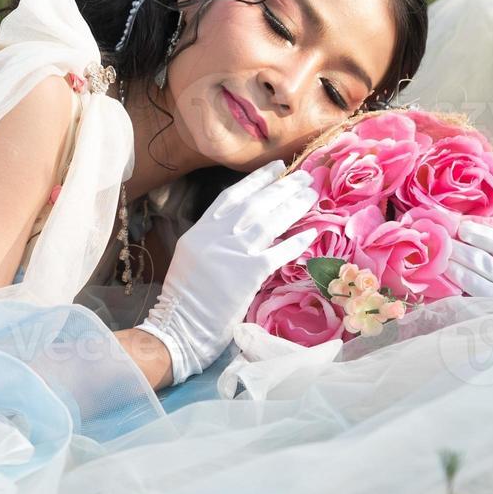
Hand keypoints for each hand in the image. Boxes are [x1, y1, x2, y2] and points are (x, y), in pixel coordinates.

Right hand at [137, 159, 318, 387]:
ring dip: (293, 206)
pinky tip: (311, 233)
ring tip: (311, 195)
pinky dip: (296, 242)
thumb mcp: (191, 257)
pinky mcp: (249, 273)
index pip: (232, 196)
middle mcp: (217, 235)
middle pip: (255, 203)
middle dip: (281, 187)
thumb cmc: (185, 298)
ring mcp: (233, 252)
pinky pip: (279, 253)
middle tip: (304, 177)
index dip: (256, 180)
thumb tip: (239, 226)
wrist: (181, 326)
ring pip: (269, 221)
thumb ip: (212, 238)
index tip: (277, 168)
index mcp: (201, 230)